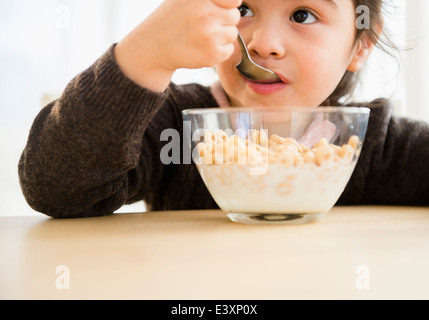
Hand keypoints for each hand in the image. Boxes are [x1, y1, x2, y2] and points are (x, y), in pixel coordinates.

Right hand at [115, 0, 241, 91]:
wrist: (155, 46)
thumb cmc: (172, 19)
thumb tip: (236, 0)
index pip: (234, 0)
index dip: (227, 5)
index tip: (217, 10)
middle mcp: (206, 15)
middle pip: (234, 16)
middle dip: (224, 21)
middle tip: (205, 25)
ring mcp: (210, 36)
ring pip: (232, 34)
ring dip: (222, 36)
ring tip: (202, 36)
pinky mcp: (212, 54)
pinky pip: (229, 49)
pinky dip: (220, 50)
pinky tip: (203, 47)